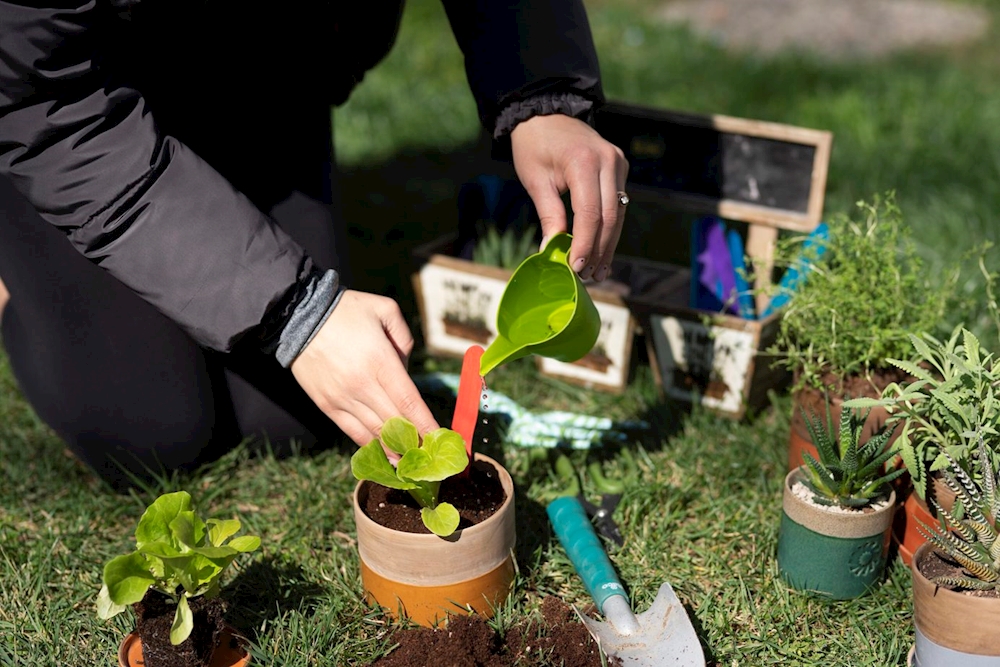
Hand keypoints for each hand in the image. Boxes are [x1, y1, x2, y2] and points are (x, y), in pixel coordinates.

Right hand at [290, 290, 439, 451]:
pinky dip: (371, 445)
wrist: (298, 317)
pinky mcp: (327, 405)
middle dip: (417, 440)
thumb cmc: (346, 311)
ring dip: (396, 449)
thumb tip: (407, 368)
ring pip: (375, 432)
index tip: (441, 438)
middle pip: (395, 422)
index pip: (409, 402)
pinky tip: (386, 455)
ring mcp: (343, 398)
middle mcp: (362, 384)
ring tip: (413, 460)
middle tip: (432, 453)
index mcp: (380, 361)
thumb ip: (404, 339)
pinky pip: (353, 432)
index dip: (427, 424)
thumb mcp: (384, 310)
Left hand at [510, 114, 628, 281]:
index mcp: (584, 162)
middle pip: (610, 217)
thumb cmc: (534, 145)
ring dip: (608, 244)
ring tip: (598, 271)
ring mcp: (618, 162)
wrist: (545, 112)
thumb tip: (552, 251)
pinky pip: (618, 203)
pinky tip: (602, 249)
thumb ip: (549, 215)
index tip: (576, 268)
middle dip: (600, 250)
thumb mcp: (535, 180)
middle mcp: (608, 161)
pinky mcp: (620, 167)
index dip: (585, 245)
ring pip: (619, 213)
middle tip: (589, 277)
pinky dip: (610, 228)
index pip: (591, 214)